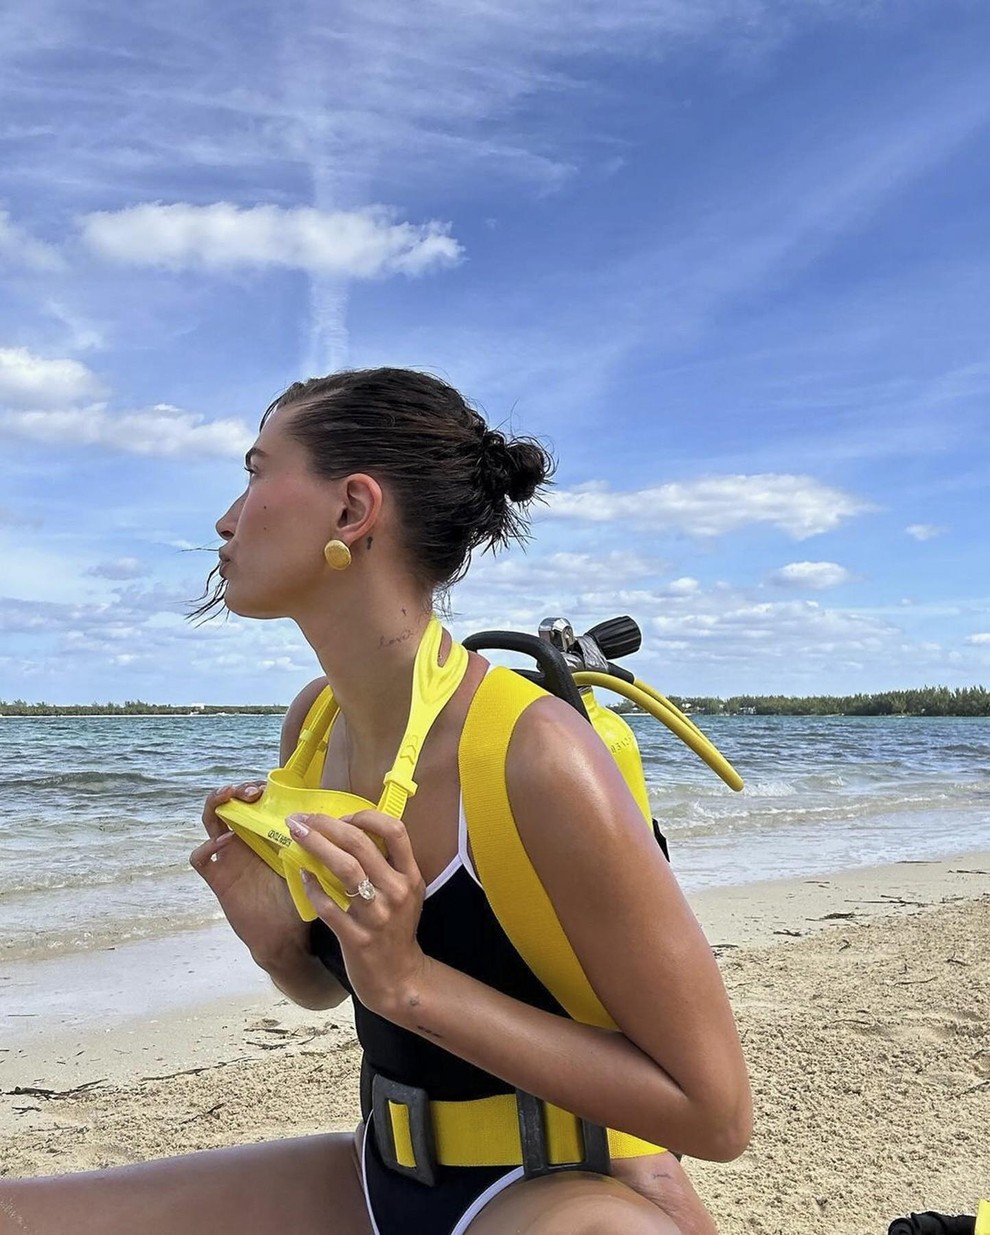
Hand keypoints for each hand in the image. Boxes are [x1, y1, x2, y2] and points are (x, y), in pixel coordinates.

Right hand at [191, 782, 310, 968]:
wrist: (287, 937)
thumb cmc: (300, 899)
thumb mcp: (308, 861)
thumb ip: (310, 839)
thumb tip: (329, 810)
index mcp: (264, 836)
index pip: (253, 802)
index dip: (257, 789)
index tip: (270, 788)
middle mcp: (244, 843)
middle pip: (229, 805)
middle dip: (238, 790)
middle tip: (253, 791)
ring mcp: (228, 859)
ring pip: (210, 822)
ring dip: (216, 804)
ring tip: (229, 797)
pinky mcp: (218, 880)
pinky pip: (200, 859)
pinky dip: (208, 846)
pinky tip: (226, 840)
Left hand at [286, 809, 429, 1019]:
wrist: (398, 977)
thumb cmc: (397, 929)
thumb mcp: (405, 892)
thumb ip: (387, 864)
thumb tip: (349, 831)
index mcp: (410, 876)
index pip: (395, 831)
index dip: (366, 816)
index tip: (342, 816)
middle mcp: (397, 892)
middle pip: (360, 844)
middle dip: (326, 825)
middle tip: (302, 818)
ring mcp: (377, 916)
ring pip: (344, 869)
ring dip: (316, 846)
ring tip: (296, 835)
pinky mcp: (357, 938)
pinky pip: (329, 906)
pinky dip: (313, 888)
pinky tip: (303, 876)